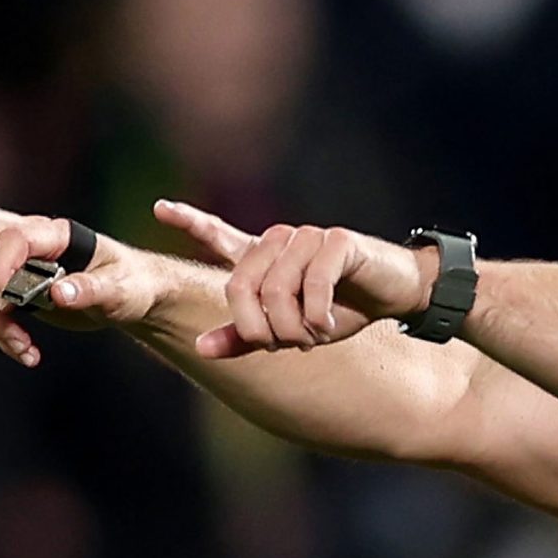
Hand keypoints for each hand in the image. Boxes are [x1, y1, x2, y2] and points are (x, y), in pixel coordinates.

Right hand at [0, 196, 249, 366]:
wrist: (135, 298)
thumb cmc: (135, 286)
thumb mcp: (123, 292)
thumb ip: (92, 291)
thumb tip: (57, 295)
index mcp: (59, 233)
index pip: (17, 236)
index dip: (3, 261)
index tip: (6, 295)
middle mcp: (34, 241)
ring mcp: (21, 264)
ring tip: (25, 351)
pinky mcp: (18, 289)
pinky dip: (3, 333)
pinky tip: (28, 355)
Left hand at [210, 221, 433, 359]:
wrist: (397, 294)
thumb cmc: (345, 309)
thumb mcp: (293, 330)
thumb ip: (246, 336)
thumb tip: (199, 348)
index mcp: (267, 259)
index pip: (221, 237)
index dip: (191, 222)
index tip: (160, 209)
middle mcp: (281, 242)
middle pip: (243, 286)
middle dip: (262, 328)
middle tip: (286, 345)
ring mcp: (308, 238)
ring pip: (277, 289)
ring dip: (294, 326)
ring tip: (314, 336)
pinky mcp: (337, 241)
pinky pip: (313, 283)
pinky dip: (318, 312)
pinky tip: (328, 323)